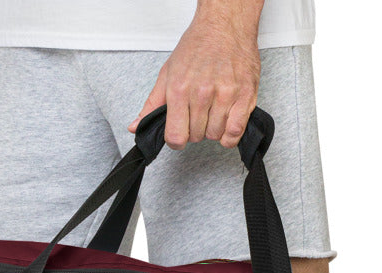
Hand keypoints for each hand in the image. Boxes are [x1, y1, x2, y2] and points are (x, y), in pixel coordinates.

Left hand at [129, 0, 262, 149]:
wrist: (225, 24)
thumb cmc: (198, 45)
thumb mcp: (168, 72)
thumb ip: (152, 104)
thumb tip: (136, 127)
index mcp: (179, 89)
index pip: (175, 136)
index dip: (176, 140)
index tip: (179, 133)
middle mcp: (202, 93)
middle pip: (196, 136)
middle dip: (195, 130)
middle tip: (198, 113)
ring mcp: (225, 95)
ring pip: (215, 135)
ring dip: (213, 129)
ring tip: (213, 111)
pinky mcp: (245, 96)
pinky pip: (235, 132)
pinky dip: (230, 135)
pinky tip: (226, 123)